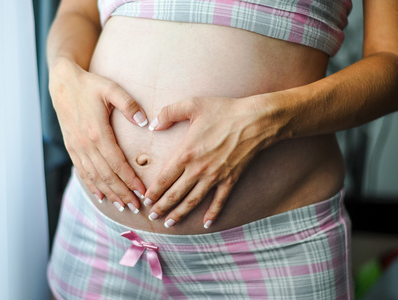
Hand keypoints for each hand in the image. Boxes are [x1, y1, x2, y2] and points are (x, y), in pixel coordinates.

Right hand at [49, 58, 146, 212]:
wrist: (63, 84)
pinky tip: (100, 196)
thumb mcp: (111, 88)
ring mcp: (76, 148)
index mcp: (97, 132)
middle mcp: (85, 144)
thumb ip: (129, 104)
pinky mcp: (71, 148)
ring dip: (109, 193)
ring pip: (94, 177)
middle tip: (136, 207)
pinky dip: (92, 186)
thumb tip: (145, 122)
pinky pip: (82, 172)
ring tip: (122, 206)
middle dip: (123, 193)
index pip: (117, 164)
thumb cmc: (90, 86)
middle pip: (107, 176)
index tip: (143, 191)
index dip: (130, 180)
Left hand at [144, 96, 279, 227]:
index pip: (164, 179)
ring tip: (169, 223)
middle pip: (175, 194)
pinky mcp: (230, 180)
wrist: (256, 121)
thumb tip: (153, 125)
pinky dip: (212, 214)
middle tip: (152, 216)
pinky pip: (219, 201)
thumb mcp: (193, 105)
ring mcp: (214, 177)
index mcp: (186, 154)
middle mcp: (198, 170)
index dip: (153, 192)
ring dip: (179, 214)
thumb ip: (169, 113)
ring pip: (193, 202)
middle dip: (161, 207)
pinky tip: (206, 224)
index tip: (145, 200)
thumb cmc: (224, 111)